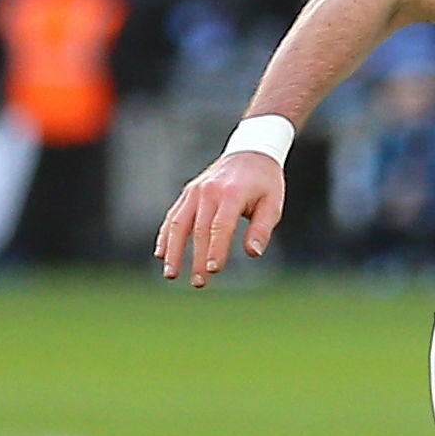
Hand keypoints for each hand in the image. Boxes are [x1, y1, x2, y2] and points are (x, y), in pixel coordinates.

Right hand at [156, 151, 284, 287]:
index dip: (216, 249)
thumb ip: (262, 228)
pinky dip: (165, 236)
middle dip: (197, 258)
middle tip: (199, 283)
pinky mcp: (188, 193)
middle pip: (199, 229)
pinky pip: (173, 216)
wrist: (250, 152)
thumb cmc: (265, 183)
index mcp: (232, 193)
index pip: (221, 226)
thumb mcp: (273, 203)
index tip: (213, 270)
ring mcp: (195, 191)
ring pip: (179, 223)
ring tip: (171, 274)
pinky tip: (161, 254)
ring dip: (173, 250)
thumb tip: (252, 253)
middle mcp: (209, 191)